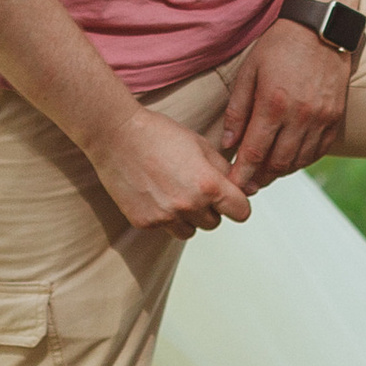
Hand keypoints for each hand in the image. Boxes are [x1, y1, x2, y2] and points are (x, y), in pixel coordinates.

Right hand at [87, 99, 255, 236]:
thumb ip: (226, 170)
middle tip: (193, 186)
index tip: (230, 198)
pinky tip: (154, 193)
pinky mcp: (144, 223)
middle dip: (210, 208)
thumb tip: (249, 189)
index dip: (238, 204)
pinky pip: (165, 229)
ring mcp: (165, 217)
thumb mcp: (201, 145)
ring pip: (191, 231)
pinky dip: (164, 216)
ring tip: (174, 191)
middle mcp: (189, 205)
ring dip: (189, 217)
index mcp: (208, 184)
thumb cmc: (159, 134)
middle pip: (215, 223)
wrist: (116, 135)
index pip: (241, 212)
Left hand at [216, 22, 352, 192]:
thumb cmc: (279, 46)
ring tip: (266, 172)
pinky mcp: (336, 117)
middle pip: (278, 163)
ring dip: (281, 171)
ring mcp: (321, 118)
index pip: (254, 153)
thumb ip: (237, 110)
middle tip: (248, 183)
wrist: (320, 28)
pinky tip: (290, 159)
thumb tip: (228, 143)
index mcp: (273, 104)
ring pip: (299, 160)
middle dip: (260, 178)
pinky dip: (303, 160)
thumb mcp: (249, 72)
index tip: (232, 186)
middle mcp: (300, 115)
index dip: (242, 174)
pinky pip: (319, 151)